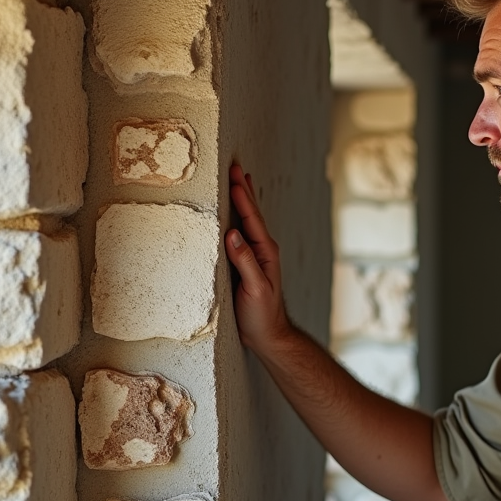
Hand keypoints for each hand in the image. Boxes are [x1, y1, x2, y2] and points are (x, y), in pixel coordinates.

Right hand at [225, 161, 292, 353]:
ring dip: (245, 200)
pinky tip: (236, 215)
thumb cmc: (262, 315)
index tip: (234, 176)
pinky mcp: (249, 264)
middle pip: (253, 214)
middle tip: (236, 166)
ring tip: (241, 180)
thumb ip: (244, 262)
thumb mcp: (254, 289)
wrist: (269, 335)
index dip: (243, 197)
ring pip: (250, 221)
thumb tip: (232, 234)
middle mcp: (264, 250)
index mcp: (266, 252)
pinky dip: (241, 218)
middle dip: (244, 190)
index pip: (252, 219)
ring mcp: (257, 256)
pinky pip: (244, 234)